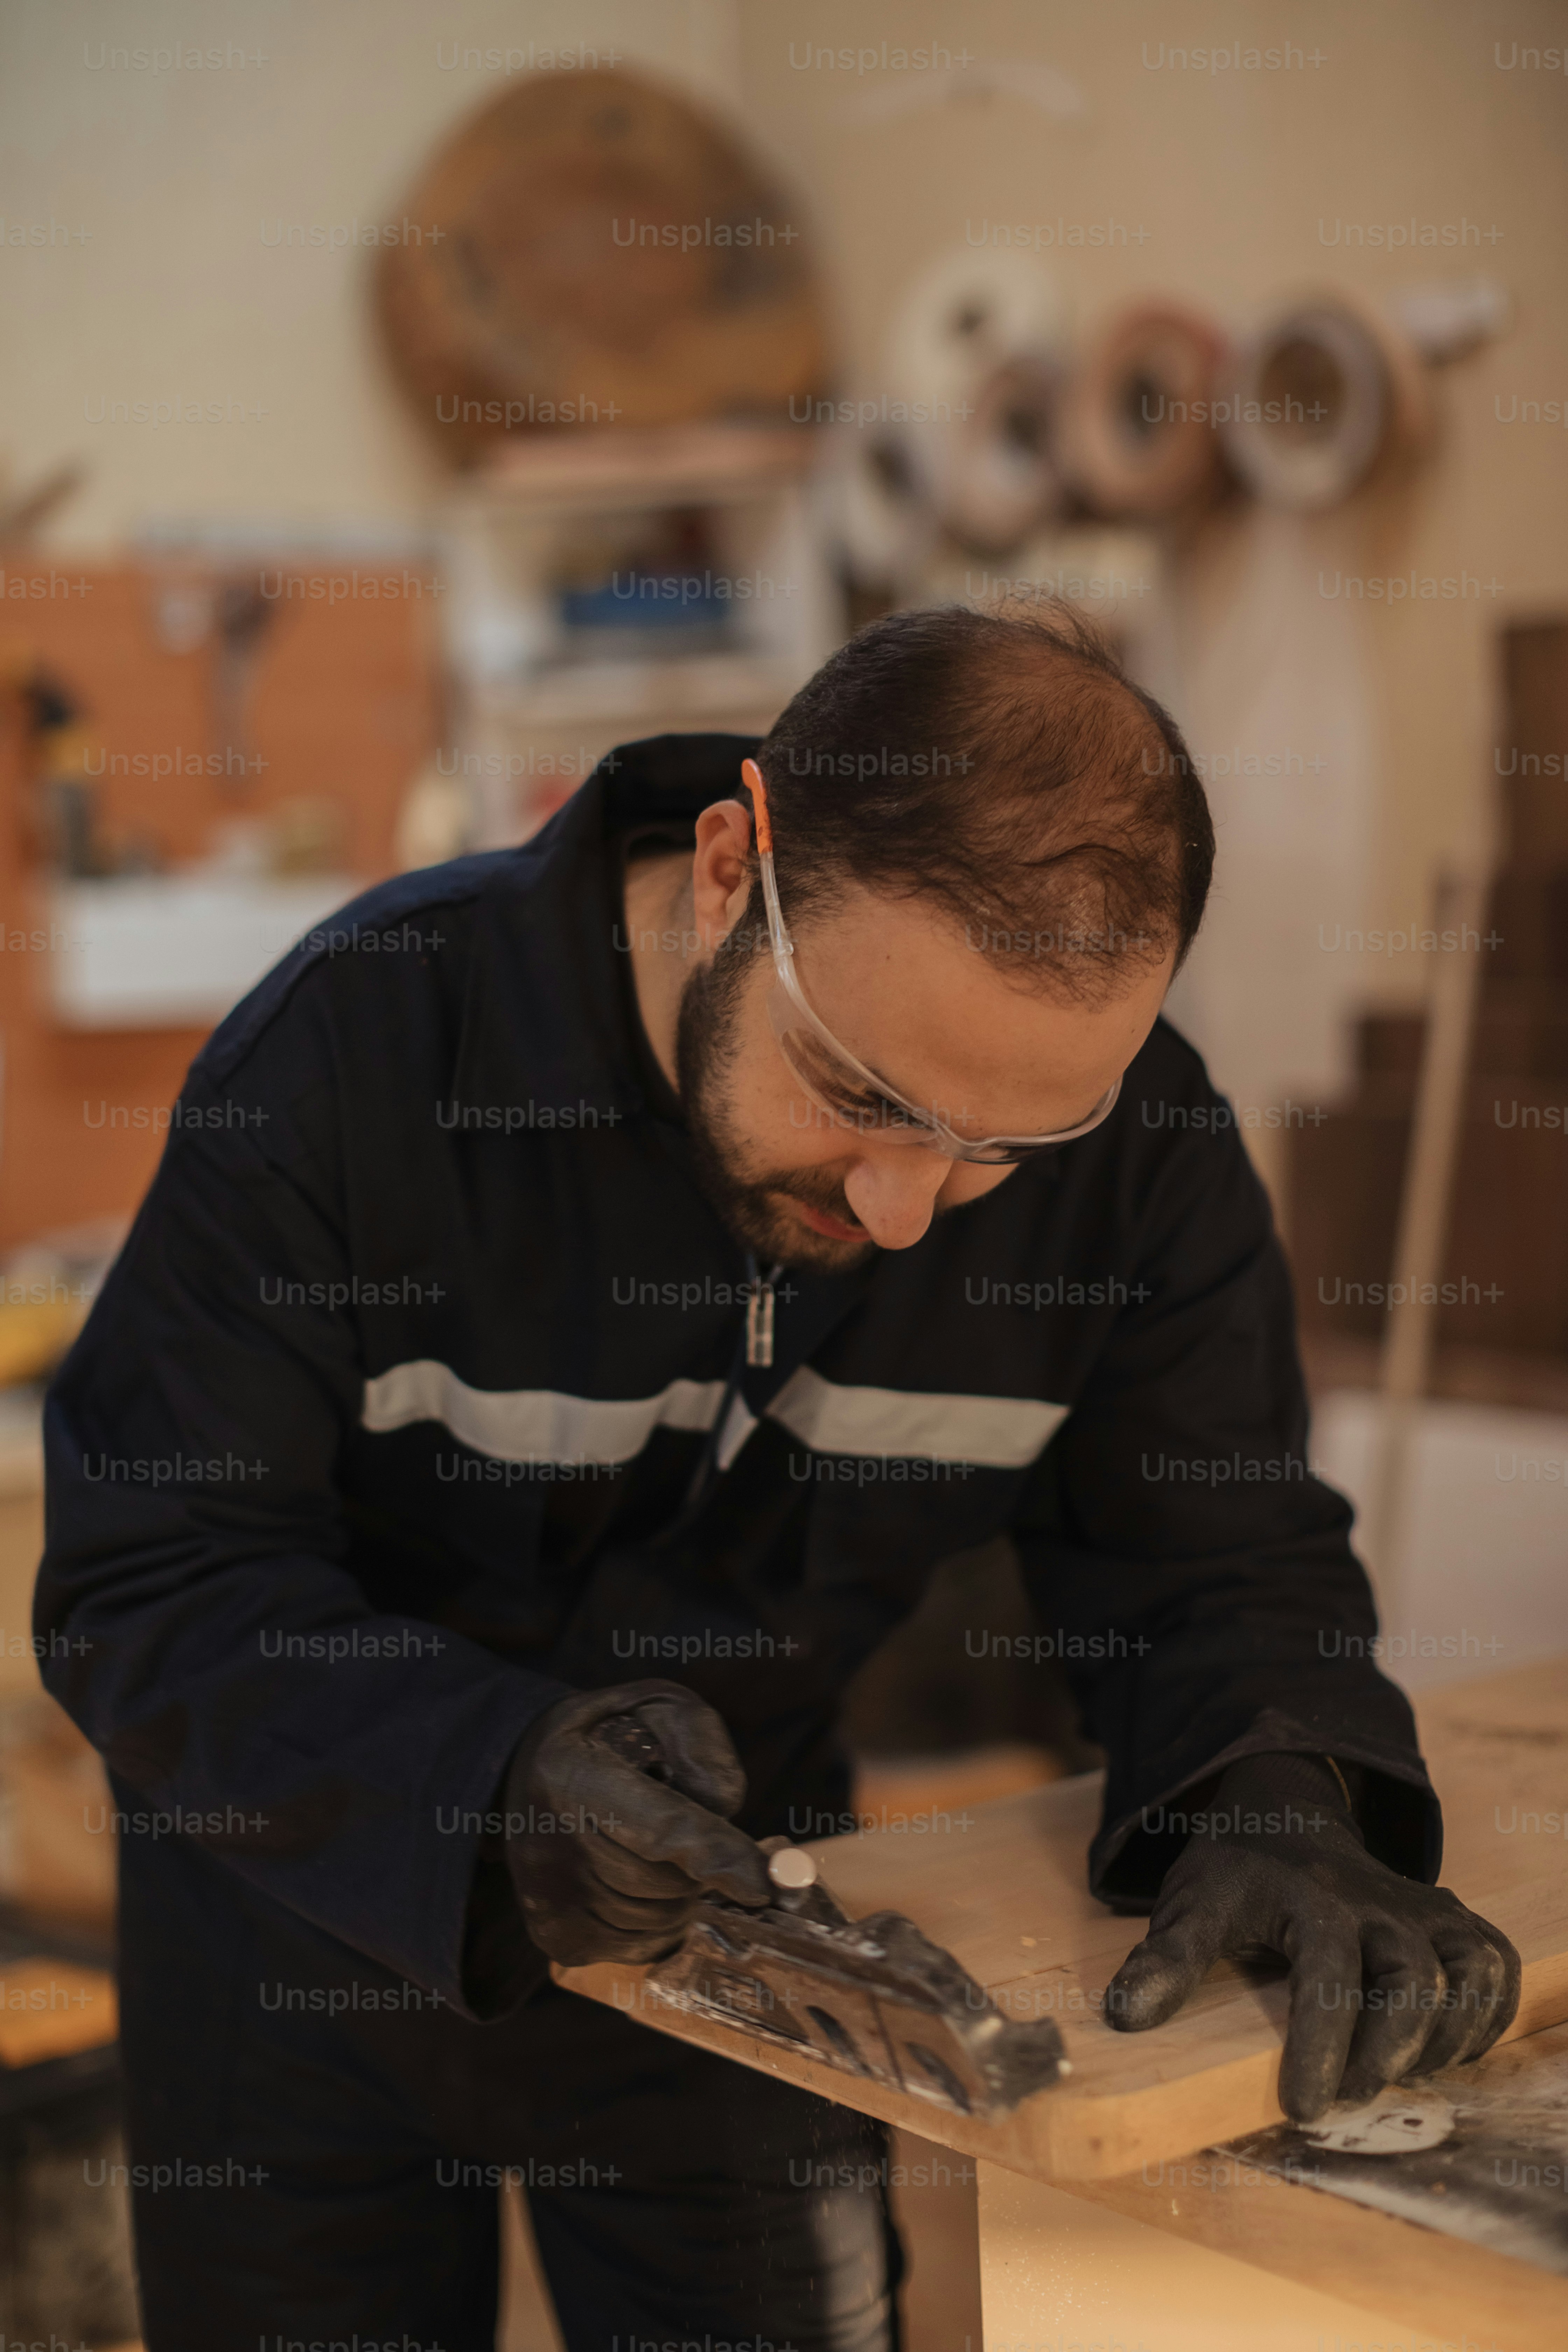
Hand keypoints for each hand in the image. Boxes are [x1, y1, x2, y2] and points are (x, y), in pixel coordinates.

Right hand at [501, 1679, 771, 1966]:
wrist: (528, 1770)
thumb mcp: (657, 1706)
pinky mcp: (560, 1939)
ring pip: (661, 1919)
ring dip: (680, 1892)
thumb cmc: (609, 1734)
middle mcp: (551, 1848)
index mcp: (571, 1777)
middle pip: (669, 1882)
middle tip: (681, 1827)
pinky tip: (639, 1880)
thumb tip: (724, 1810)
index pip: (659, 1827)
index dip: (714, 1855)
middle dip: (698, 1863)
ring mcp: (551, 1902)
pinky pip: (644, 1945)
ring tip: (651, 1848)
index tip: (762, 1884)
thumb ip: (699, 1746)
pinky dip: (660, 1919)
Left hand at [1106, 1750, 1520, 2120]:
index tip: (1301, 2106)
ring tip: (1392, 2075)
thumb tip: (1125, 2020)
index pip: (1327, 1976)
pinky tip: (1445, 2047)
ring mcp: (1422, 1910)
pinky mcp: (1452, 1920)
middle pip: (1410, 1983)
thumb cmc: (1238, 1871)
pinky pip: (1494, 1968)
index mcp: (1310, 1898)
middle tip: (1347, 2099)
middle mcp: (1378, 1901)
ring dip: (1438, 2042)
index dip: (1321, 2046)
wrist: (1287, 1815)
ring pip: (1463, 1980)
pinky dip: (1485, 2015)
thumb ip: (1165, 1960)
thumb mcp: (1192, 1903)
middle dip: (1385, 2054)